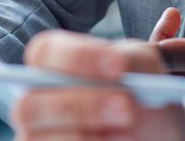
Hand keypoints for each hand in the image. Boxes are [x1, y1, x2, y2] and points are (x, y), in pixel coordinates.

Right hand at [14, 30, 184, 140]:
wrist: (152, 127)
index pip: (45, 52)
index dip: (78, 58)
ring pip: (42, 140)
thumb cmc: (138, 90)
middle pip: (32, 105)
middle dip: (81, 107)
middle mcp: (35, 100)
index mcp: (52, 63)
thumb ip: (131, 62)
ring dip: (87, 137)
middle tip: (125, 109)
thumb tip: (118, 69)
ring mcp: (37, 136)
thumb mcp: (143, 67)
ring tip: (128, 135)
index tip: (118, 66)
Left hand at [155, 0, 184, 85]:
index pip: (165, 58)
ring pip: (170, 76)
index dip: (146, 45)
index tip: (163, 19)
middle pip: (160, 72)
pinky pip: (183, 77)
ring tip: (175, 19)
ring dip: (165, 48)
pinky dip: (178, 57)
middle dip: (153, 44)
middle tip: (171, 16)